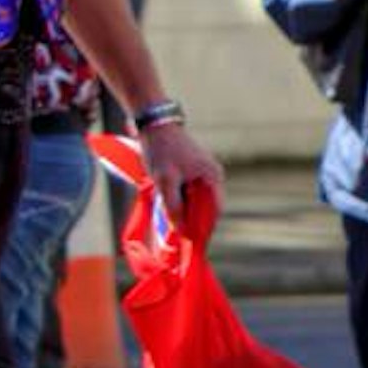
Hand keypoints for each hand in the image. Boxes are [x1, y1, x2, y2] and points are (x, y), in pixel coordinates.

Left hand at [141, 114, 222, 228]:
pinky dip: (180, 201)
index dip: (203, 228)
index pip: (214, 211)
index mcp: (213, 178)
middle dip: (193, 221)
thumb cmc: (161, 151)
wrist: (153, 124)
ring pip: (196, 200)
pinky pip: (188, 192)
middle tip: (178, 236)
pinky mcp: (190, 170)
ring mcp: (202, 173)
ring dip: (185, 211)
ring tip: (171, 224)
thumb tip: (182, 230)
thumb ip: (174, 205)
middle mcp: (212, 176)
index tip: (192, 243)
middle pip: (206, 207)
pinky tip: (167, 207)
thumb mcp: (165, 180)